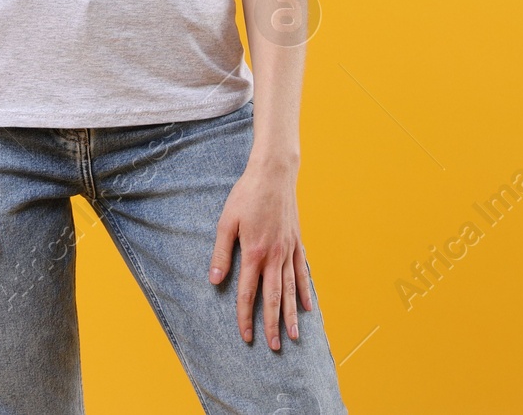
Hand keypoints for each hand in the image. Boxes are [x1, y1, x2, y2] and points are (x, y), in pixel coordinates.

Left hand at [208, 157, 311, 349]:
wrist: (273, 174)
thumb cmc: (246, 195)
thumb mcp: (226, 222)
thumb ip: (221, 252)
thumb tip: (215, 280)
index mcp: (254, 253)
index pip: (248, 293)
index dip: (245, 317)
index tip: (246, 337)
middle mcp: (274, 256)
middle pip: (273, 298)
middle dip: (272, 325)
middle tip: (274, 348)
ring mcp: (288, 251)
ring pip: (291, 290)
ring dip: (291, 315)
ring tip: (293, 336)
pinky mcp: (297, 243)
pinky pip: (302, 272)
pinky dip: (305, 291)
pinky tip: (307, 307)